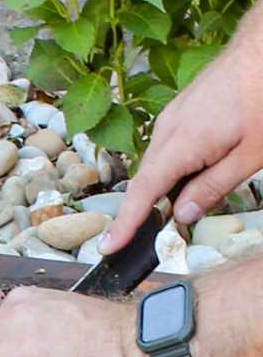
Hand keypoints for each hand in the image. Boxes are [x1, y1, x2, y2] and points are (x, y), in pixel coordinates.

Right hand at [103, 4, 262, 251]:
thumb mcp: (251, 154)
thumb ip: (214, 187)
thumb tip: (181, 215)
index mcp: (183, 143)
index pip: (144, 192)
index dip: (125, 223)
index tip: (108, 247)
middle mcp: (169, 128)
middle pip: (146, 179)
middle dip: (142, 211)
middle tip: (146, 239)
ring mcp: (173, 115)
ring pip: (156, 163)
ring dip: (160, 188)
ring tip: (175, 208)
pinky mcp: (181, 109)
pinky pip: (166, 147)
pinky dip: (169, 168)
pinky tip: (188, 176)